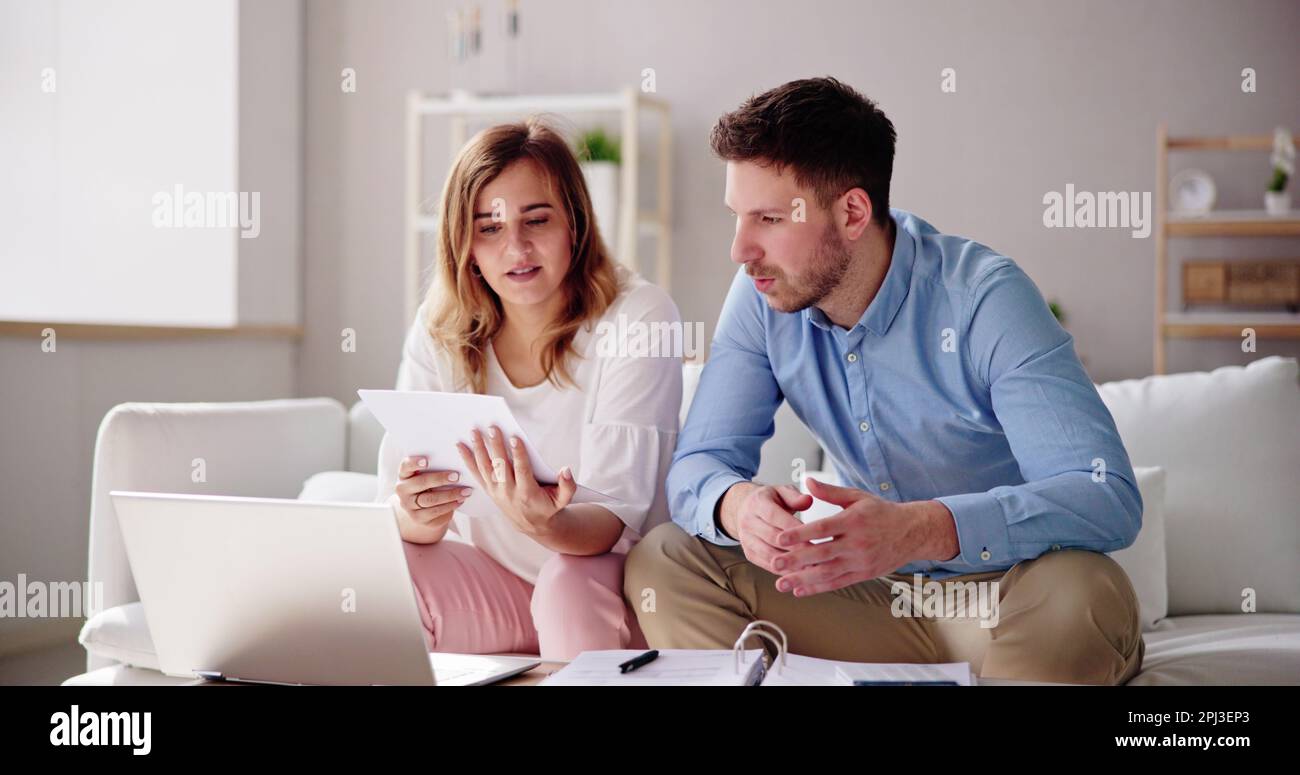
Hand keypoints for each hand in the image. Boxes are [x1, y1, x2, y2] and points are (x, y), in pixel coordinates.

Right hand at [392, 455, 472, 543]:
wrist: (425, 507)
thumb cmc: (431, 484)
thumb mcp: (430, 475)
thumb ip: (436, 467)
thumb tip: (456, 460)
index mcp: (404, 474)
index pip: (406, 466)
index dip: (414, 463)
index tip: (426, 461)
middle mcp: (402, 489)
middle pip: (420, 483)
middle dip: (440, 479)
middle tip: (457, 476)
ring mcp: (408, 505)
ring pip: (430, 499)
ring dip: (450, 494)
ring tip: (465, 491)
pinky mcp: (418, 518)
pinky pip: (435, 511)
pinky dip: (450, 505)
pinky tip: (460, 500)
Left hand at [456, 426, 575, 538]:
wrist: (532, 524)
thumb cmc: (549, 507)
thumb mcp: (564, 500)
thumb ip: (568, 485)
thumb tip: (566, 469)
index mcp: (527, 492)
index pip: (521, 470)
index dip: (518, 454)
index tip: (514, 437)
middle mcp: (509, 492)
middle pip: (500, 466)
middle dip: (495, 446)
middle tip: (491, 428)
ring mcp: (496, 491)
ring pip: (485, 468)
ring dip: (478, 449)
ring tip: (473, 431)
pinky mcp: (489, 489)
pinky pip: (476, 473)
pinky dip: (467, 459)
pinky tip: (460, 446)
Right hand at [720, 483, 812, 574]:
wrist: (745, 510)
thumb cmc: (770, 501)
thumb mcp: (782, 492)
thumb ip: (795, 497)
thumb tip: (808, 500)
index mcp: (757, 503)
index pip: (775, 516)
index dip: (794, 528)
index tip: (814, 536)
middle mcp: (748, 522)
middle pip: (772, 538)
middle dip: (796, 548)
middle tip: (818, 555)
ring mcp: (746, 540)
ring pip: (769, 554)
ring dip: (791, 563)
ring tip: (813, 568)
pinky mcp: (749, 554)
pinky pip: (767, 565)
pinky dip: (784, 571)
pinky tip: (802, 574)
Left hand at [768, 478, 958, 596]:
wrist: (912, 532)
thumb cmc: (881, 512)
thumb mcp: (857, 497)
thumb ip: (830, 492)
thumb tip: (806, 482)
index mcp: (853, 521)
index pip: (822, 529)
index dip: (800, 534)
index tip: (780, 538)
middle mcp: (857, 543)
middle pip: (822, 554)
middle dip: (796, 560)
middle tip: (774, 563)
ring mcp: (860, 561)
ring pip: (827, 573)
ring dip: (803, 580)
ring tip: (781, 583)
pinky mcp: (863, 574)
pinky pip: (837, 583)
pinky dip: (818, 588)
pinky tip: (800, 590)